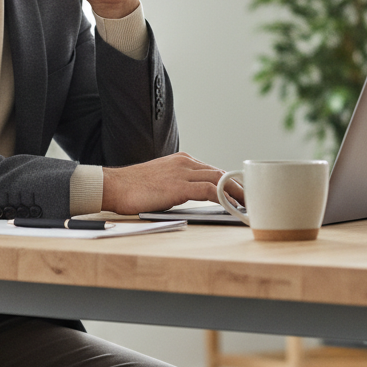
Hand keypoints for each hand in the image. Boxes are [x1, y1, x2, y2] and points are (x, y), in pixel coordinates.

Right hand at [101, 152, 243, 214]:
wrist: (113, 187)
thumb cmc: (133, 189)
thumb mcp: (162, 182)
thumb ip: (180, 185)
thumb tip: (196, 197)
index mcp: (181, 161)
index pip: (213, 170)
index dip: (231, 182)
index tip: (242, 194)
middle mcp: (185, 163)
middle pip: (221, 173)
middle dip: (239, 187)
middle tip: (253, 201)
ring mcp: (182, 173)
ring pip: (219, 180)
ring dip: (237, 193)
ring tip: (249, 205)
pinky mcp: (178, 186)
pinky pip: (209, 190)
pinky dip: (224, 197)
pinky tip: (232, 206)